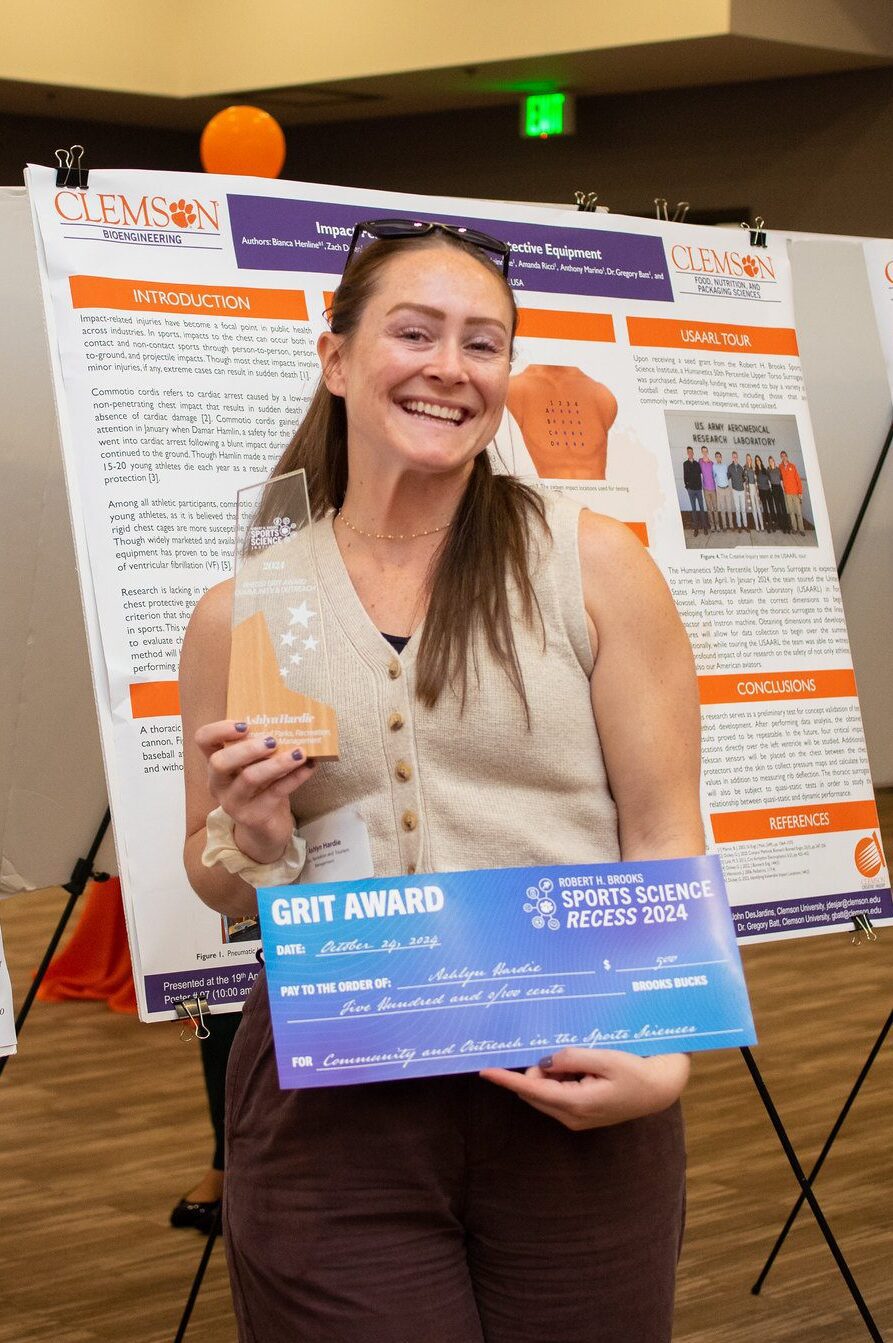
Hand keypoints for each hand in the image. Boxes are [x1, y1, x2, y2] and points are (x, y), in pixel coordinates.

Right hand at [195, 720, 315, 862]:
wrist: (265, 829)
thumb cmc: (261, 788)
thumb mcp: (254, 766)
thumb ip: (261, 748)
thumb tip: (290, 722)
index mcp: (216, 764)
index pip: (203, 740)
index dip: (219, 729)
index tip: (245, 724)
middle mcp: (218, 783)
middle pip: (220, 762)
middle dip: (246, 748)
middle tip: (272, 741)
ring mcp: (233, 803)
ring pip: (249, 779)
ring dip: (276, 763)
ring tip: (298, 753)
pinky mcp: (254, 817)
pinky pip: (275, 793)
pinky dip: (295, 778)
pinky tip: (309, 767)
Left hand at [480, 1048, 689, 1130]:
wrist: (660, 1090)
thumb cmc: (637, 1072)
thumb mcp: (606, 1059)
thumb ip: (572, 1058)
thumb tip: (544, 1062)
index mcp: (575, 1104)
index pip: (531, 1091)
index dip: (507, 1080)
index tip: (485, 1071)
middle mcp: (571, 1117)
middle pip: (535, 1091)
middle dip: (539, 1070)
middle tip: (569, 1054)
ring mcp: (575, 1118)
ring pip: (546, 1092)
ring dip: (553, 1073)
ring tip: (585, 1061)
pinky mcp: (581, 1114)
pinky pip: (558, 1094)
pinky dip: (562, 1079)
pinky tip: (586, 1068)